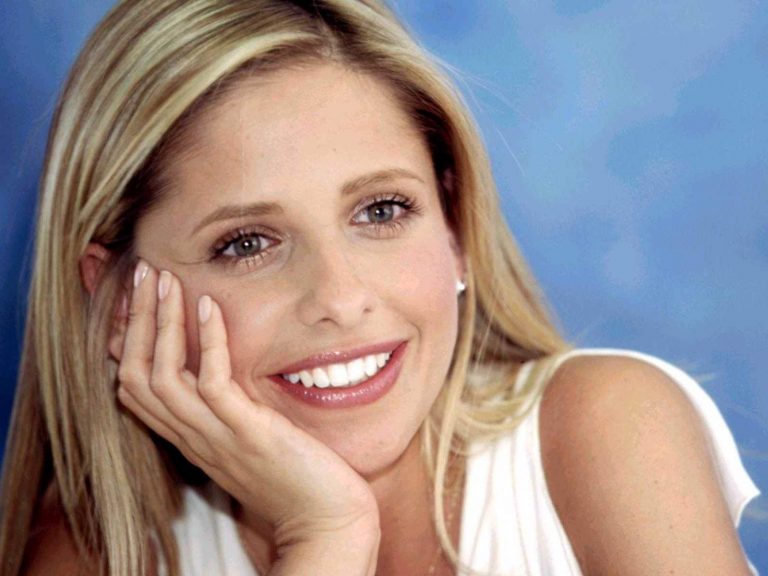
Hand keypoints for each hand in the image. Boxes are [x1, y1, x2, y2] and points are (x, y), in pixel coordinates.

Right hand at [116, 261, 379, 571]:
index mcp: (191, 436)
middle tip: (145, 272)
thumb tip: (227, 372)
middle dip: (136, 319)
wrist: (325, 519)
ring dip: (160, 322)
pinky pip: (212, 384)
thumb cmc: (295, 476)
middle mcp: (194, 437)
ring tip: (166, 279)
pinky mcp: (248, 434)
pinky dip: (208, 342)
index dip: (130, 339)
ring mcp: (217, 437)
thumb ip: (231, 409)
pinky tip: (210, 306)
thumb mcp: (250, 436)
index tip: (140, 296)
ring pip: (162, 375)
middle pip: (136, 374)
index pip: (137, 386)